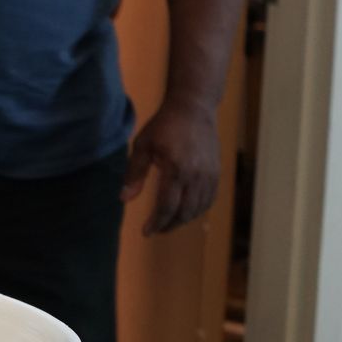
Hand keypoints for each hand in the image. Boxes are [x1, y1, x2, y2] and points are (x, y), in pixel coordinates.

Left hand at [122, 100, 220, 234]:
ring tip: (168, 223)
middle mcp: (196, 176)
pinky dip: (198, 210)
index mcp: (176, 169)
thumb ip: (134, 173)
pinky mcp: (217, 173)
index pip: (167, 206)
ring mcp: (209, 175)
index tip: (146, 232)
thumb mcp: (143, 145)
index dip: (156, 222)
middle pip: (184, 212)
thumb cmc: (164, 125)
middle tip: (156, 230)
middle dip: (169, 225)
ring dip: (183, 220)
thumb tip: (124, 199)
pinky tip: (186, 211)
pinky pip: (209, 199)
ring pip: (198, 208)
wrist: (193, 109)